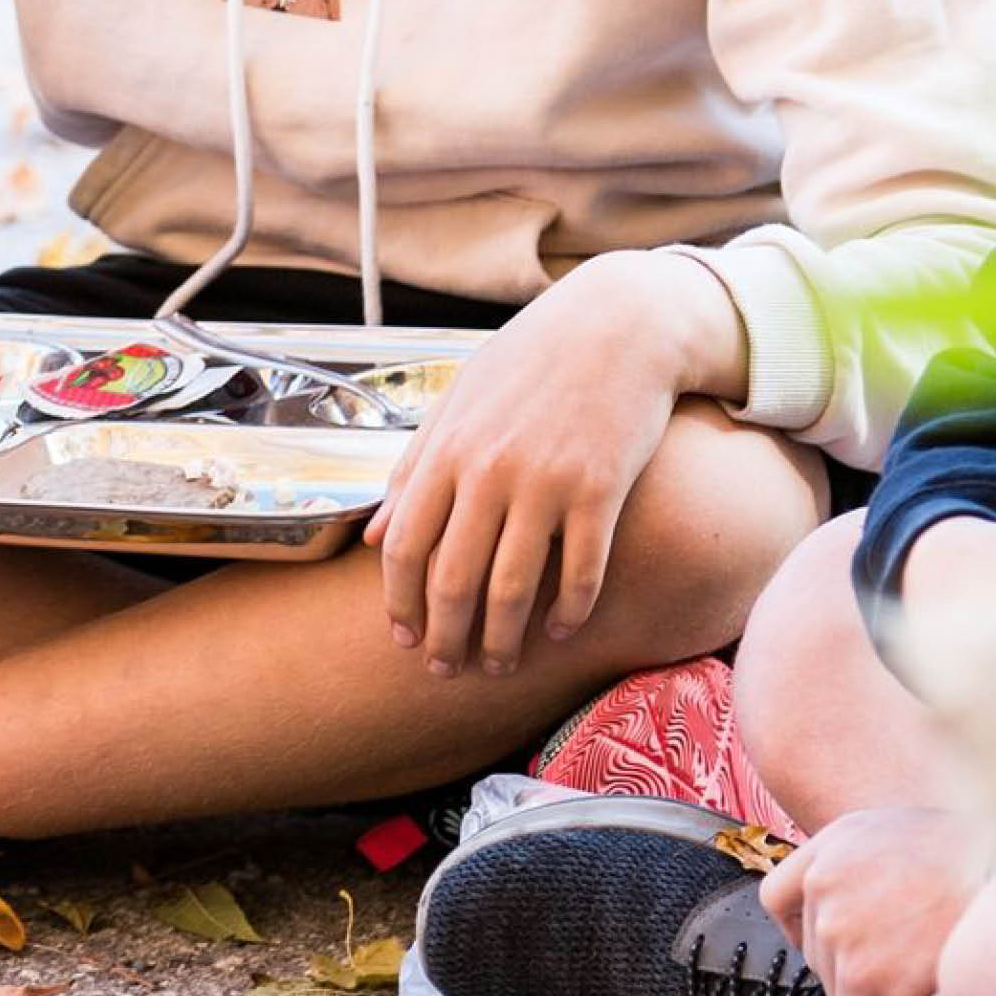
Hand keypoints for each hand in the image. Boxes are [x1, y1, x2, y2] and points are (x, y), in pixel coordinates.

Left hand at [364, 251, 744, 677]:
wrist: (619, 324)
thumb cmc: (531, 363)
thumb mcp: (459, 403)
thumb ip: (414, 470)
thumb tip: (376, 537)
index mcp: (447, 450)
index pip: (406, 548)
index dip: (401, 604)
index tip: (404, 640)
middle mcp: (490, 471)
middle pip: (454, 580)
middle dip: (446, 638)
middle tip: (448, 671)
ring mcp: (547, 482)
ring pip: (513, 588)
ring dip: (504, 641)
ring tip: (503, 667)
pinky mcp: (601, 489)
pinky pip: (581, 572)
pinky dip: (568, 612)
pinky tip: (560, 631)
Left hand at [761, 806, 988, 995]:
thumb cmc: (965, 857)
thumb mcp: (894, 833)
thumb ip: (849, 861)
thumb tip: (824, 909)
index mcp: (828, 849)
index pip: (777, 898)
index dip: (801, 925)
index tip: (831, 936)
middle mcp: (823, 886)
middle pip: (814, 952)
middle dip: (851, 959)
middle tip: (903, 948)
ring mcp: (840, 932)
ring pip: (835, 988)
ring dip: (870, 989)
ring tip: (917, 963)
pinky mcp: (863, 976)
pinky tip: (917, 991)